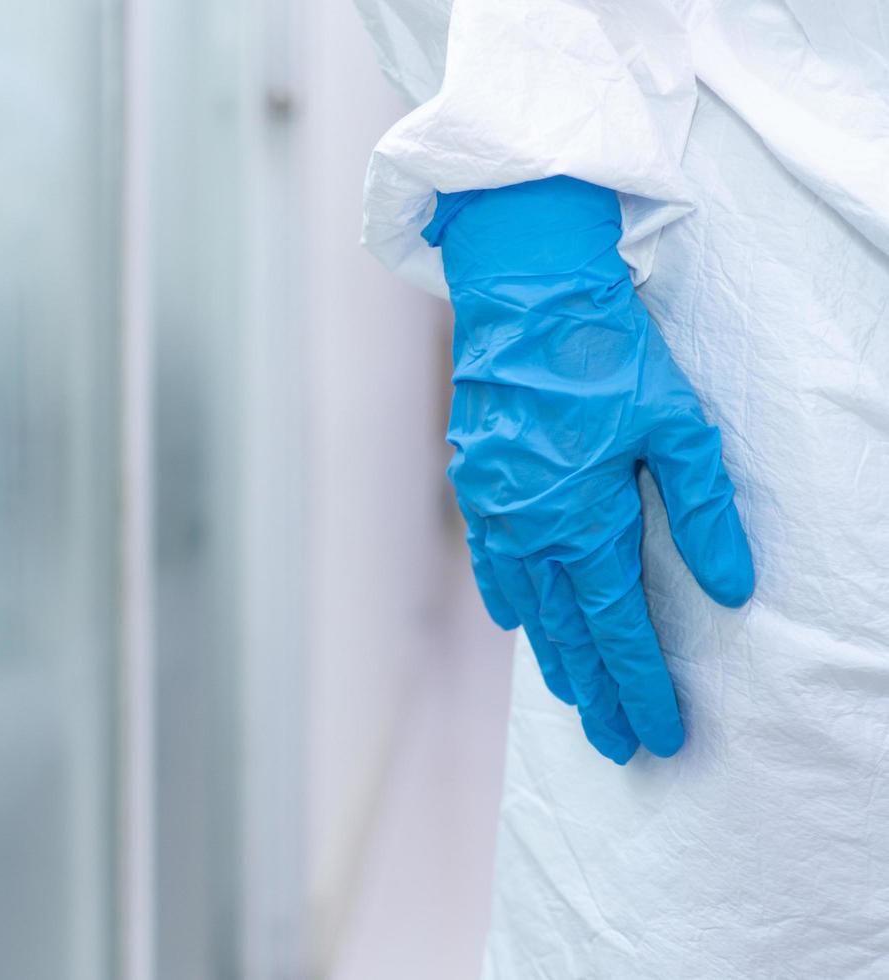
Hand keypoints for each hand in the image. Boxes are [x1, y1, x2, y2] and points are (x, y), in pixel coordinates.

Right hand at [427, 176, 754, 763]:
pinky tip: (517, 621)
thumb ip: (703, 513)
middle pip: (569, 634)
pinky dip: (509, 601)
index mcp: (584, 520)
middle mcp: (531, 529)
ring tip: (577, 702)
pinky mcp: (475, 481)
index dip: (641, 687)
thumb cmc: (606, 353)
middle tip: (621, 745)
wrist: (523, 293)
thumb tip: (730, 589)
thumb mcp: (676, 426)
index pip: (618, 629)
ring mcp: (495, 509)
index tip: (660, 735)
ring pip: (527, 607)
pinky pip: (492, 562)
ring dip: (555, 659)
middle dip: (599, 694)